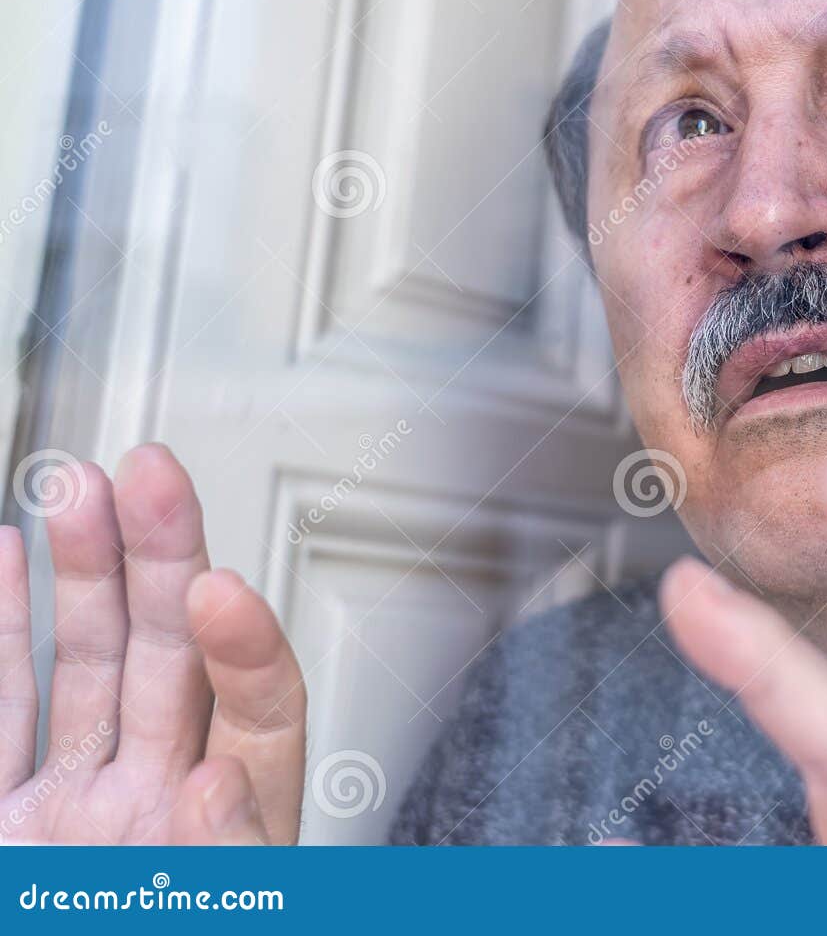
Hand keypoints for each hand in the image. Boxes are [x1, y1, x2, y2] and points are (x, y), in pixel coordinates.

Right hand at [0, 444, 305, 843]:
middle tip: (154, 474)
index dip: (248, 644)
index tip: (221, 588)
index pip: (262, 713)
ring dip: (83, 571)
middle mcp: (156, 807)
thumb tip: (219, 779)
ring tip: (79, 485)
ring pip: (87, 664)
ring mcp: (76, 810)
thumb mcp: (204, 924)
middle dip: (164, 558)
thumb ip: (222, 861)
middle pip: (174, 657)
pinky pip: (0, 711)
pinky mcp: (6, 822)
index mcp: (225, 836)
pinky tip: (4, 557)